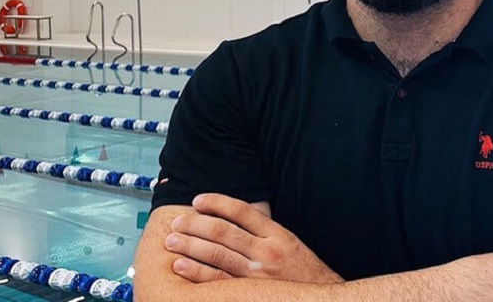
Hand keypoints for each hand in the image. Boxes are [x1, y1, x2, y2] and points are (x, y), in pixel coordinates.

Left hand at [164, 193, 343, 284]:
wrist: (321, 298)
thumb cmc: (303, 271)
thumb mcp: (290, 244)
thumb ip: (265, 232)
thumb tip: (232, 218)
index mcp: (278, 235)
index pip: (242, 211)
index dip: (218, 203)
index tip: (198, 200)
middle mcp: (267, 251)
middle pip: (224, 231)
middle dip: (196, 224)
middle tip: (177, 222)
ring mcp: (258, 274)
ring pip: (217, 254)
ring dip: (190, 245)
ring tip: (171, 240)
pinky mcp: (250, 292)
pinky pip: (218, 281)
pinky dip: (197, 272)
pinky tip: (180, 266)